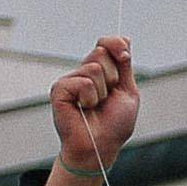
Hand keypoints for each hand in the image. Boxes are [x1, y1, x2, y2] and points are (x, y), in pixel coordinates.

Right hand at [47, 35, 137, 185]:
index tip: (125, 57)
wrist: (100, 146)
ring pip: (94, 68)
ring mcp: (70, 81)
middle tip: (107, 96)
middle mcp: (83, 73)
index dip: (116, 44)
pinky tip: (84, 109)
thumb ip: (124, 65)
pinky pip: (82, 82)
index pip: (106, 43)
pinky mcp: (59, 91)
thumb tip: (126, 39)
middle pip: (101, 51)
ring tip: (95, 106)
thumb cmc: (114, 125)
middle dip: (113, 75)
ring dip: (102, 91)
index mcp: (100, 71)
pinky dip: (89, 97)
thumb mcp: (127, 90)